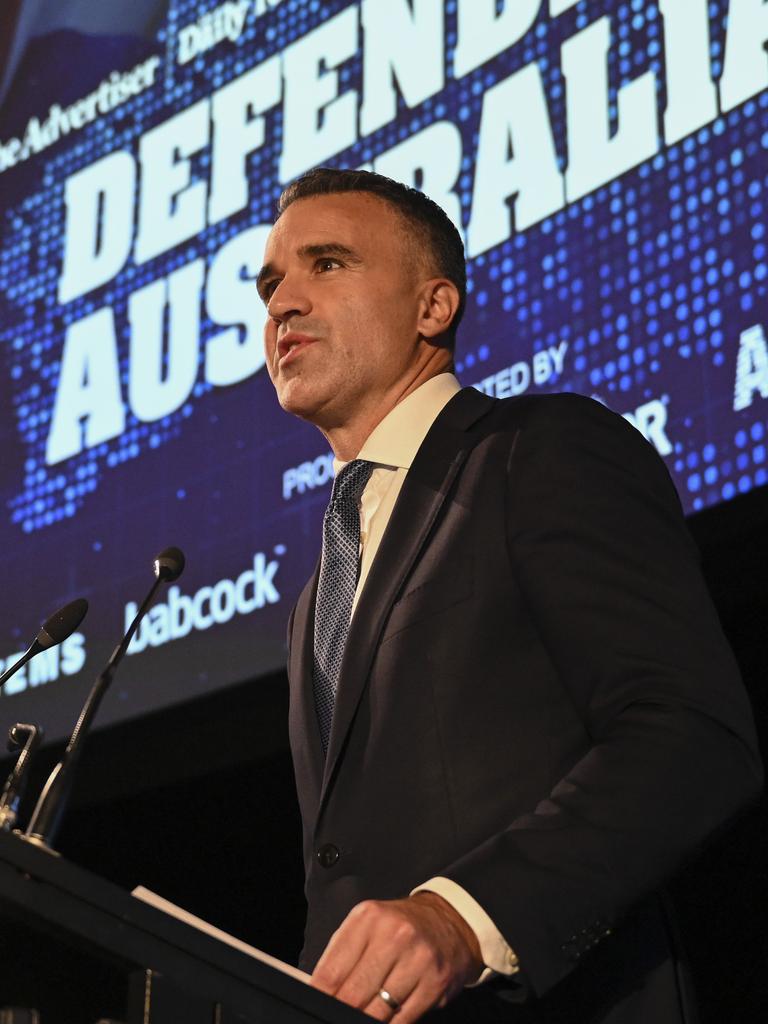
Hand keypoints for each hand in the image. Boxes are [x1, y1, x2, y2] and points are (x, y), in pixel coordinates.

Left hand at [310, 891, 483, 1020]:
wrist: (448, 923)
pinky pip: (402, 1019)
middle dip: (341, 1011)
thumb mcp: (368, 926)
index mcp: (369, 918)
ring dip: (364, 1020)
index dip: (320, 997)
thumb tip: (319, 992)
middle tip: (334, 1016)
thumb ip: (342, 955)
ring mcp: (417, 959)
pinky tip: (384, 1020)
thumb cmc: (400, 928)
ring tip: (359, 1016)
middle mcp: (394, 934)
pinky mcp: (435, 982)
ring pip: (377, 1011)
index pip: (332, 970)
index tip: (316, 1007)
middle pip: (352, 994)